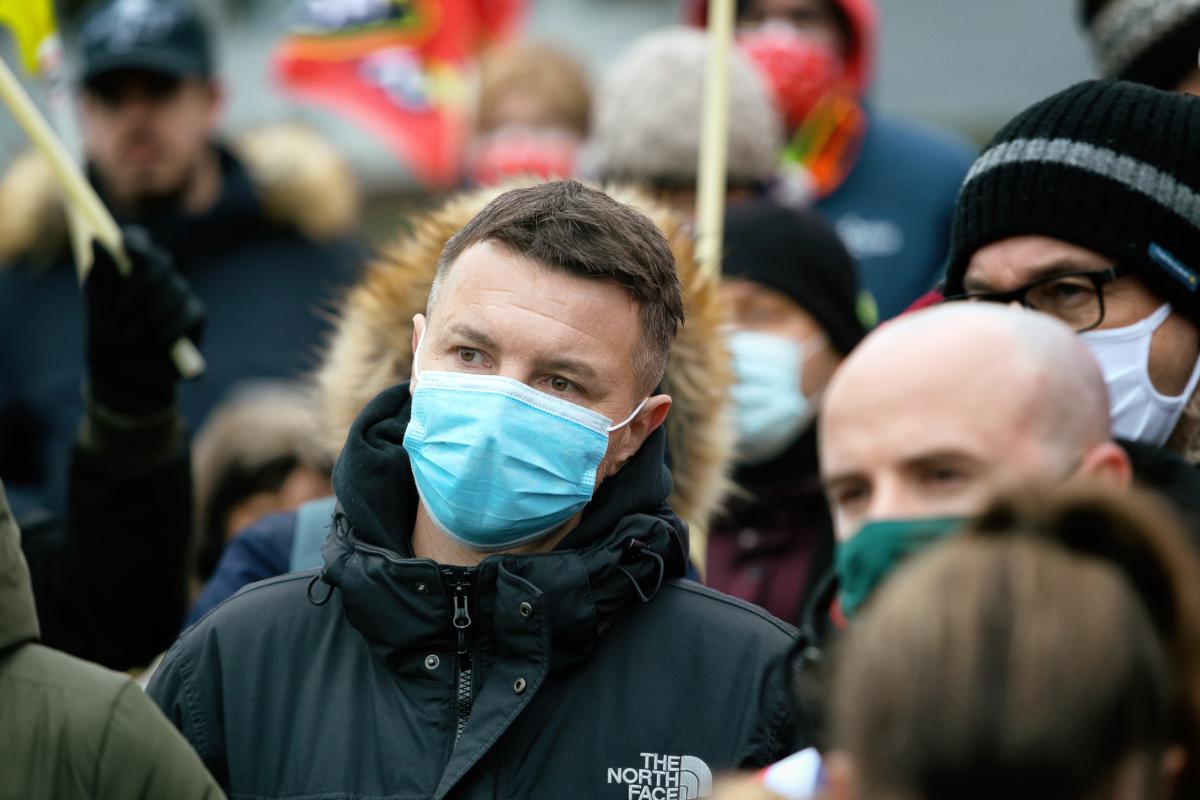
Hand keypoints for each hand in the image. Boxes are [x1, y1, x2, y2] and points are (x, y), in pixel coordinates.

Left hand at [84, 227, 204, 416]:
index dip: (134, 241)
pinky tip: (155, 345)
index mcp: (129, 267)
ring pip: (175, 290)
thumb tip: (97, 240)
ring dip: (150, 316)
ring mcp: (179, 294)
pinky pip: (188, 315)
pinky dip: (169, 331)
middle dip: (142, 285)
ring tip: (131, 337)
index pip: (137, 240)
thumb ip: (102, 276)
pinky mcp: (195, 315)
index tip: (125, 249)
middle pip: (161, 261)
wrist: (126, 376)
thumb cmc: (108, 340)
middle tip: (122, 311)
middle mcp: (158, 275)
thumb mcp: (98, 310)